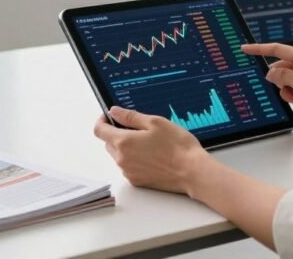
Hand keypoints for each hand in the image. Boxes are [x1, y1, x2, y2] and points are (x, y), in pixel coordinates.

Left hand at [93, 106, 209, 193]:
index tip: (110, 116)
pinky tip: (152, 156)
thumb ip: (130, 116)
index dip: (102, 120)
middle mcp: (122, 159)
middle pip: (109, 143)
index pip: (99, 130)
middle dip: (117, 133)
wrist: (192, 172)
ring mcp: (129, 172)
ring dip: (126, 147)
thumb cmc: (177, 146)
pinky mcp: (137, 181)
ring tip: (149, 143)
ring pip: (119, 156)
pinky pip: (129, 167)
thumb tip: (114, 111)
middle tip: (137, 128)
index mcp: (124, 142)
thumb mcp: (155, 122)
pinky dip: (135, 160)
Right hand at [242, 43, 292, 128]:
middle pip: (279, 67)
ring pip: (283, 78)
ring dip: (284, 89)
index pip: (277, 49)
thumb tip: (270, 73)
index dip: (259, 49)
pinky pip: (290, 86)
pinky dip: (289, 94)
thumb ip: (285, 76)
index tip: (245, 49)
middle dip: (277, 79)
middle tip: (286, 89)